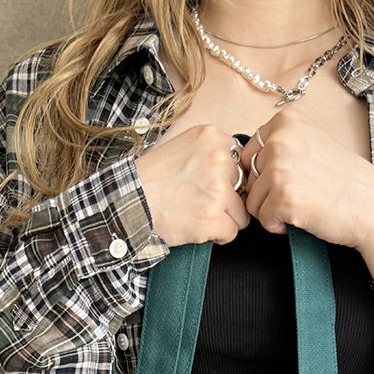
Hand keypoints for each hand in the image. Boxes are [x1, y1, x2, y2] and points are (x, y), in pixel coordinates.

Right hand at [135, 124, 250, 246]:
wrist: (130, 201)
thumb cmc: (152, 178)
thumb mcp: (183, 148)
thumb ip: (212, 154)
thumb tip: (239, 171)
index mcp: (212, 137)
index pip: (240, 163)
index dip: (229, 180)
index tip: (209, 186)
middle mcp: (219, 159)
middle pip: (244, 189)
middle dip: (227, 201)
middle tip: (199, 202)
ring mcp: (218, 189)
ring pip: (241, 213)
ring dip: (223, 219)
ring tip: (197, 215)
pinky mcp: (214, 216)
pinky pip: (232, 232)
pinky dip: (217, 235)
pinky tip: (196, 226)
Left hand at [237, 108, 373, 252]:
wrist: (372, 207)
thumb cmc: (342, 181)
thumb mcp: (310, 144)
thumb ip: (279, 145)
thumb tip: (240, 162)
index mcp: (285, 121)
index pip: (250, 153)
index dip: (266, 175)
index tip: (295, 179)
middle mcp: (279, 138)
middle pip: (247, 177)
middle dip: (266, 193)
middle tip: (300, 195)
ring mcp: (280, 167)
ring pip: (252, 201)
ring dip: (272, 211)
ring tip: (303, 206)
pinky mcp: (282, 196)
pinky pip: (262, 220)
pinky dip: (279, 226)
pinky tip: (303, 218)